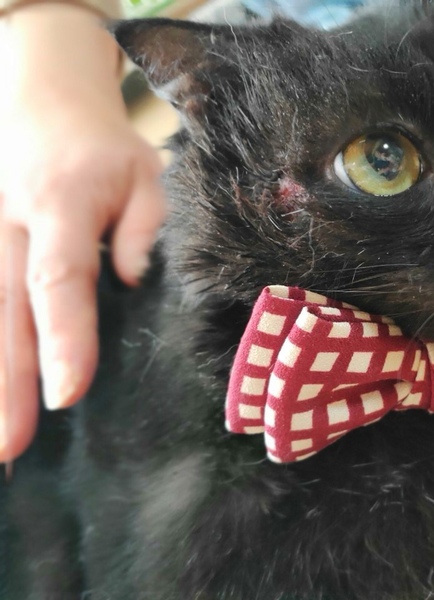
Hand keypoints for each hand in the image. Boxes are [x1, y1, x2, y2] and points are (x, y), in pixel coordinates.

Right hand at [0, 5, 165, 460]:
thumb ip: (148, 226)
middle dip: (5, 382)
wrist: (42, 98)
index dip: (63, 338)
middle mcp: (7, 224)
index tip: (67, 392)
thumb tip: (134, 283)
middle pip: (2, 311)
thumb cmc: (105, 147)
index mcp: (60, 204)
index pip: (60, 280)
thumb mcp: (146, 172)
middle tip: (10, 447)